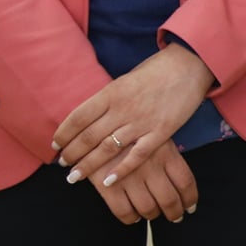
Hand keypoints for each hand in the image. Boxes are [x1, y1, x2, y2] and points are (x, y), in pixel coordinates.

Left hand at [54, 44, 215, 186]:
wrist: (190, 64)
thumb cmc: (157, 70)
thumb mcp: (125, 79)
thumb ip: (108, 99)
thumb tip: (89, 118)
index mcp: (112, 92)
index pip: (78, 118)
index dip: (63, 134)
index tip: (55, 145)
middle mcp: (123, 108)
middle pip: (88, 137)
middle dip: (71, 154)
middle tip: (63, 164)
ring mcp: (142, 121)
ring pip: (107, 149)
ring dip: (87, 166)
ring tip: (74, 177)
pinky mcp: (161, 132)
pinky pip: (137, 156)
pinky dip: (121, 170)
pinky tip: (108, 181)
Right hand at [95, 140, 199, 225]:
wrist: (94, 126)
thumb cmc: (131, 131)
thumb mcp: (155, 135)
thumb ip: (167, 156)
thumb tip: (181, 183)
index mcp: (166, 152)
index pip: (185, 182)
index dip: (190, 198)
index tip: (190, 207)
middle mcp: (151, 165)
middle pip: (169, 199)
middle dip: (174, 212)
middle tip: (175, 217)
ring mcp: (130, 176)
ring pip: (148, 208)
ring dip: (153, 215)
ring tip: (153, 214)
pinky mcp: (108, 185)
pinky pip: (124, 211)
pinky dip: (131, 218)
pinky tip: (133, 216)